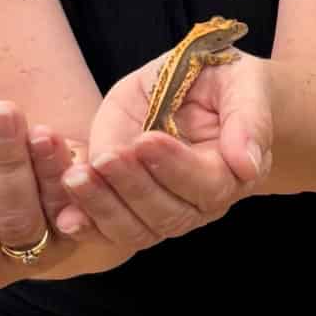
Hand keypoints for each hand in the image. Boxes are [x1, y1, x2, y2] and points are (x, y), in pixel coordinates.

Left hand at [69, 48, 271, 244]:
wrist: (205, 91)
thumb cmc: (225, 84)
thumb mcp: (243, 84)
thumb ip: (249, 120)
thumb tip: (247, 165)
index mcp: (234, 172)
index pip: (208, 185)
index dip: (174, 166)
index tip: (145, 139)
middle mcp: (202, 202)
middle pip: (169, 214)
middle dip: (133, 186)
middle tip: (106, 157)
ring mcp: (167, 210)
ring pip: (137, 229)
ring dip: (103, 207)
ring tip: (76, 177)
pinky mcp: (133, 208)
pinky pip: (111, 231)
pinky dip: (88, 227)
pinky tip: (66, 218)